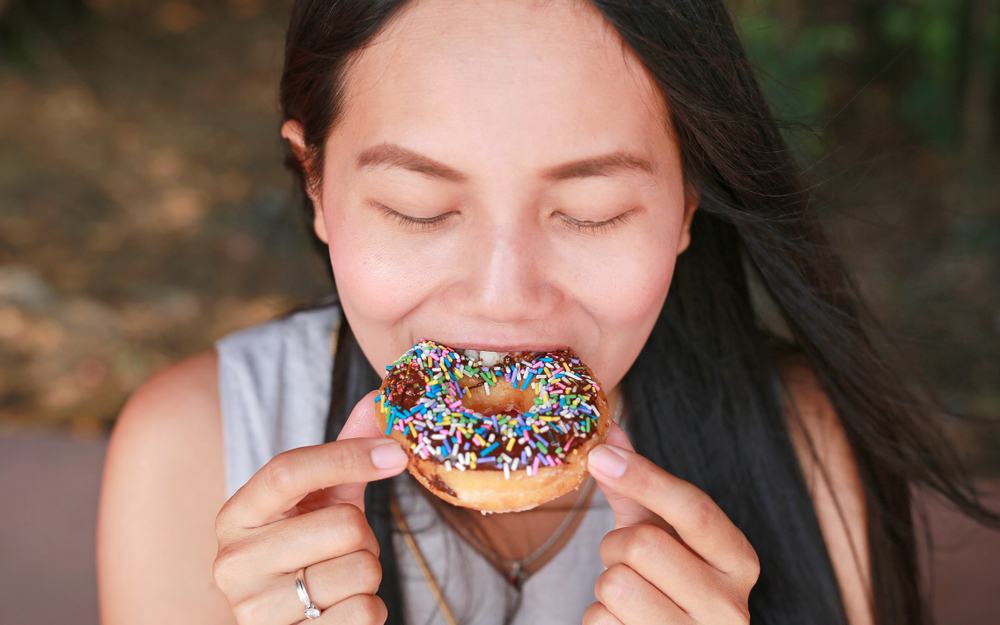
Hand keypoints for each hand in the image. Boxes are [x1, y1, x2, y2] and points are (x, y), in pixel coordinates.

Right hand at [212, 390, 407, 623]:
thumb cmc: (305, 553)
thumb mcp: (320, 500)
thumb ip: (346, 451)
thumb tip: (381, 396)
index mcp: (236, 516)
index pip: (288, 472)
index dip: (347, 457)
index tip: (396, 453)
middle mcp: (234, 563)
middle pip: (342, 525)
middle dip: (364, 535)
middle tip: (345, 546)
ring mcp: (256, 610)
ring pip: (360, 569)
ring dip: (368, 572)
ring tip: (339, 577)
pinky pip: (365, 612)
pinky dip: (369, 609)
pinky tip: (341, 609)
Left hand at [583, 423, 759, 624]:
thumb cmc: (667, 586)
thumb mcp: (663, 533)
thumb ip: (638, 487)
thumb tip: (609, 433)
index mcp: (739, 561)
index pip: (694, 509)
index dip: (644, 477)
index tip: (600, 455)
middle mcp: (730, 607)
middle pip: (642, 544)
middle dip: (614, 544)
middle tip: (625, 559)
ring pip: (616, 584)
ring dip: (605, 584)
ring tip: (628, 594)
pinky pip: (600, 621)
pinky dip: (599, 617)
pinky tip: (623, 623)